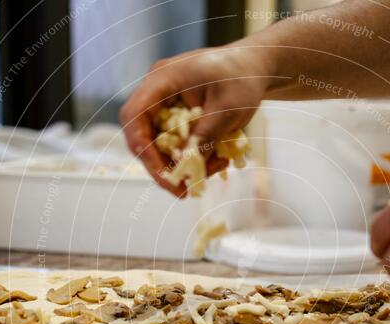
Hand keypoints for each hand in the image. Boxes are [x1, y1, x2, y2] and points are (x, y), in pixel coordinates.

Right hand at [120, 46, 270, 196]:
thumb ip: (204, 137)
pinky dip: (192, 158)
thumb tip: (185, 168)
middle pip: (143, 137)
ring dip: (183, 165)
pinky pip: (176, 145)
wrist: (256, 67)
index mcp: (161, 80)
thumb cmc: (242, 79)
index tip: (163, 176)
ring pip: (160, 146)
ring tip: (216, 168)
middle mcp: (156, 93)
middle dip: (163, 167)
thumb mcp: (227, 109)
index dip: (143, 150)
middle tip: (185, 191)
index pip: (133, 117)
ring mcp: (165, 106)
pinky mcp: (177, 119)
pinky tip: (217, 161)